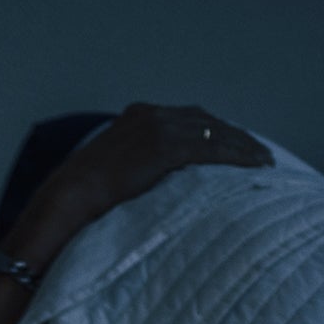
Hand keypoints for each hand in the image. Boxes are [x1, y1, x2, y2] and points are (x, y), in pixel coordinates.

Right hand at [13, 103, 274, 263]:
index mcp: (134, 119)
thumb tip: (144, 198)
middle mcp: (149, 116)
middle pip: (205, 121)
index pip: (185, 121)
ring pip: (215, 132)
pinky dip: (238, 156)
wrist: (60, 206)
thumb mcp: (106, 182)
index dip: (213, 134)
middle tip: (257, 156)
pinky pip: (213, 148)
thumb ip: (130, 178)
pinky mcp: (165, 147)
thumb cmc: (75, 208)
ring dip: (242, 147)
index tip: (232, 149)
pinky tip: (257, 167)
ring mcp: (157, 128)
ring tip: (264, 164)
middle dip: (234, 137)